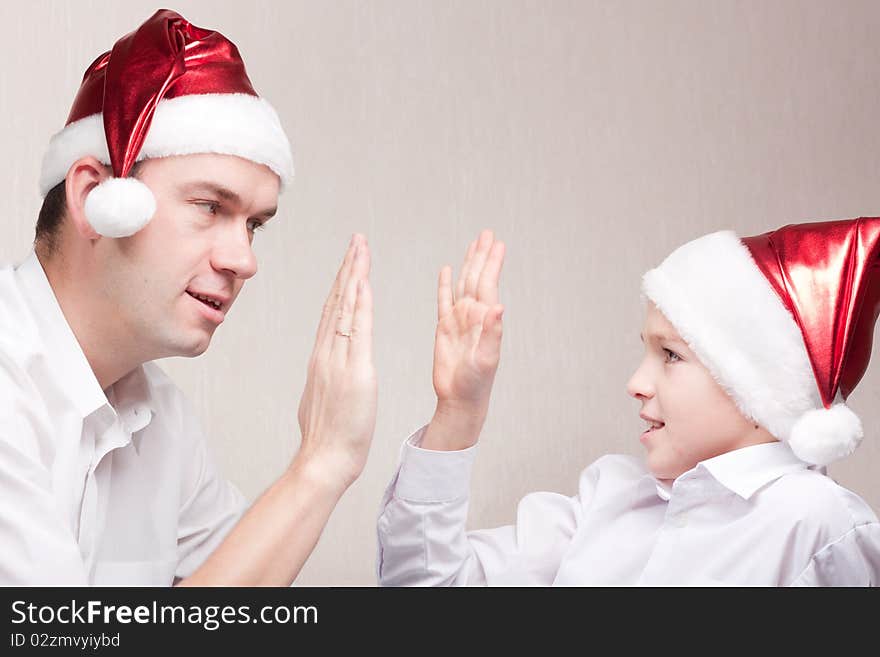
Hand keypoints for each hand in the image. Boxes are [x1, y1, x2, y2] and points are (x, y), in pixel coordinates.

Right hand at [294, 234, 376, 490]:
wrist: (324, 460)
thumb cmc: (328, 438)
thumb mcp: (324, 399)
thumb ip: (327, 379)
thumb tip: (327, 371)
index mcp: (323, 359)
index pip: (333, 313)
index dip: (342, 285)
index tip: (349, 262)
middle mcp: (327, 353)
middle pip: (337, 302)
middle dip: (348, 269)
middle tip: (356, 241)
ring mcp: (338, 360)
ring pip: (345, 308)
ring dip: (354, 275)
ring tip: (361, 248)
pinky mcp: (354, 371)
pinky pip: (357, 330)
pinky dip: (359, 303)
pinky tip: (363, 282)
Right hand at [421, 229, 504, 450]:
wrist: (459, 399)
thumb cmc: (476, 383)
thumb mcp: (486, 359)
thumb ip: (493, 332)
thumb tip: (499, 306)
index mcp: (485, 319)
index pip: (488, 284)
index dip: (492, 263)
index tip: (497, 243)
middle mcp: (474, 315)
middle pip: (477, 278)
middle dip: (482, 256)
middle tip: (487, 233)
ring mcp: (459, 320)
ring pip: (463, 284)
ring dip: (469, 264)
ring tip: (474, 244)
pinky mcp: (444, 328)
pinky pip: (444, 300)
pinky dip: (445, 284)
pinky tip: (448, 270)